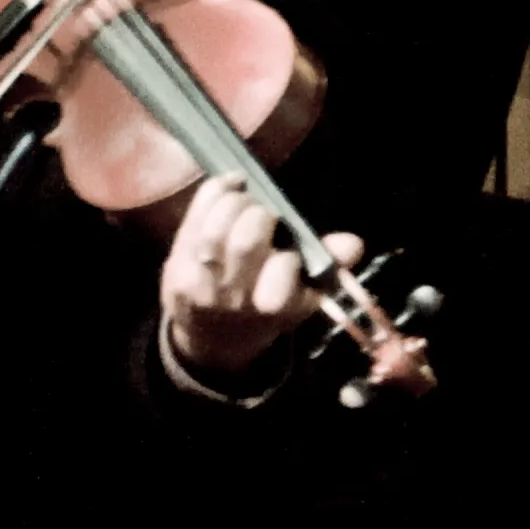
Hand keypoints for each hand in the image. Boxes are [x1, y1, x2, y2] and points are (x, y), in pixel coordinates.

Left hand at [161, 181, 366, 381]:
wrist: (213, 338)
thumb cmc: (266, 308)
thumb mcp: (305, 296)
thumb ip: (329, 264)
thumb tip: (353, 243)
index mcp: (275, 306)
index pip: (284, 268)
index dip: (288, 252)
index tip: (287, 250)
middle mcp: (236, 297)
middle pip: (246, 240)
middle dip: (259, 214)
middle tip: (265, 213)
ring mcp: (201, 283)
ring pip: (215, 228)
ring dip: (233, 201)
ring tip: (242, 198)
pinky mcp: (176, 268)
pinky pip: (192, 220)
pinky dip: (211, 196)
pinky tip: (225, 190)